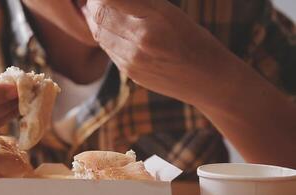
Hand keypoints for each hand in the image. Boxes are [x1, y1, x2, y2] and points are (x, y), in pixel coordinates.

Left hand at [82, 0, 245, 106]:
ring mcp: (132, 62)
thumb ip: (139, 2)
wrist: (207, 80)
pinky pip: (108, 50)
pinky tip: (113, 29)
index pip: (106, 2)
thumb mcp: (171, 13)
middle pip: (99, 18)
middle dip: (93, 5)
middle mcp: (139, 43)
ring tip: (101, 11)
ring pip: (99, 35)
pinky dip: (105, 37)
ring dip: (96, 21)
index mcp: (153, 22)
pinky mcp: (130, 74)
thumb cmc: (195, 40)